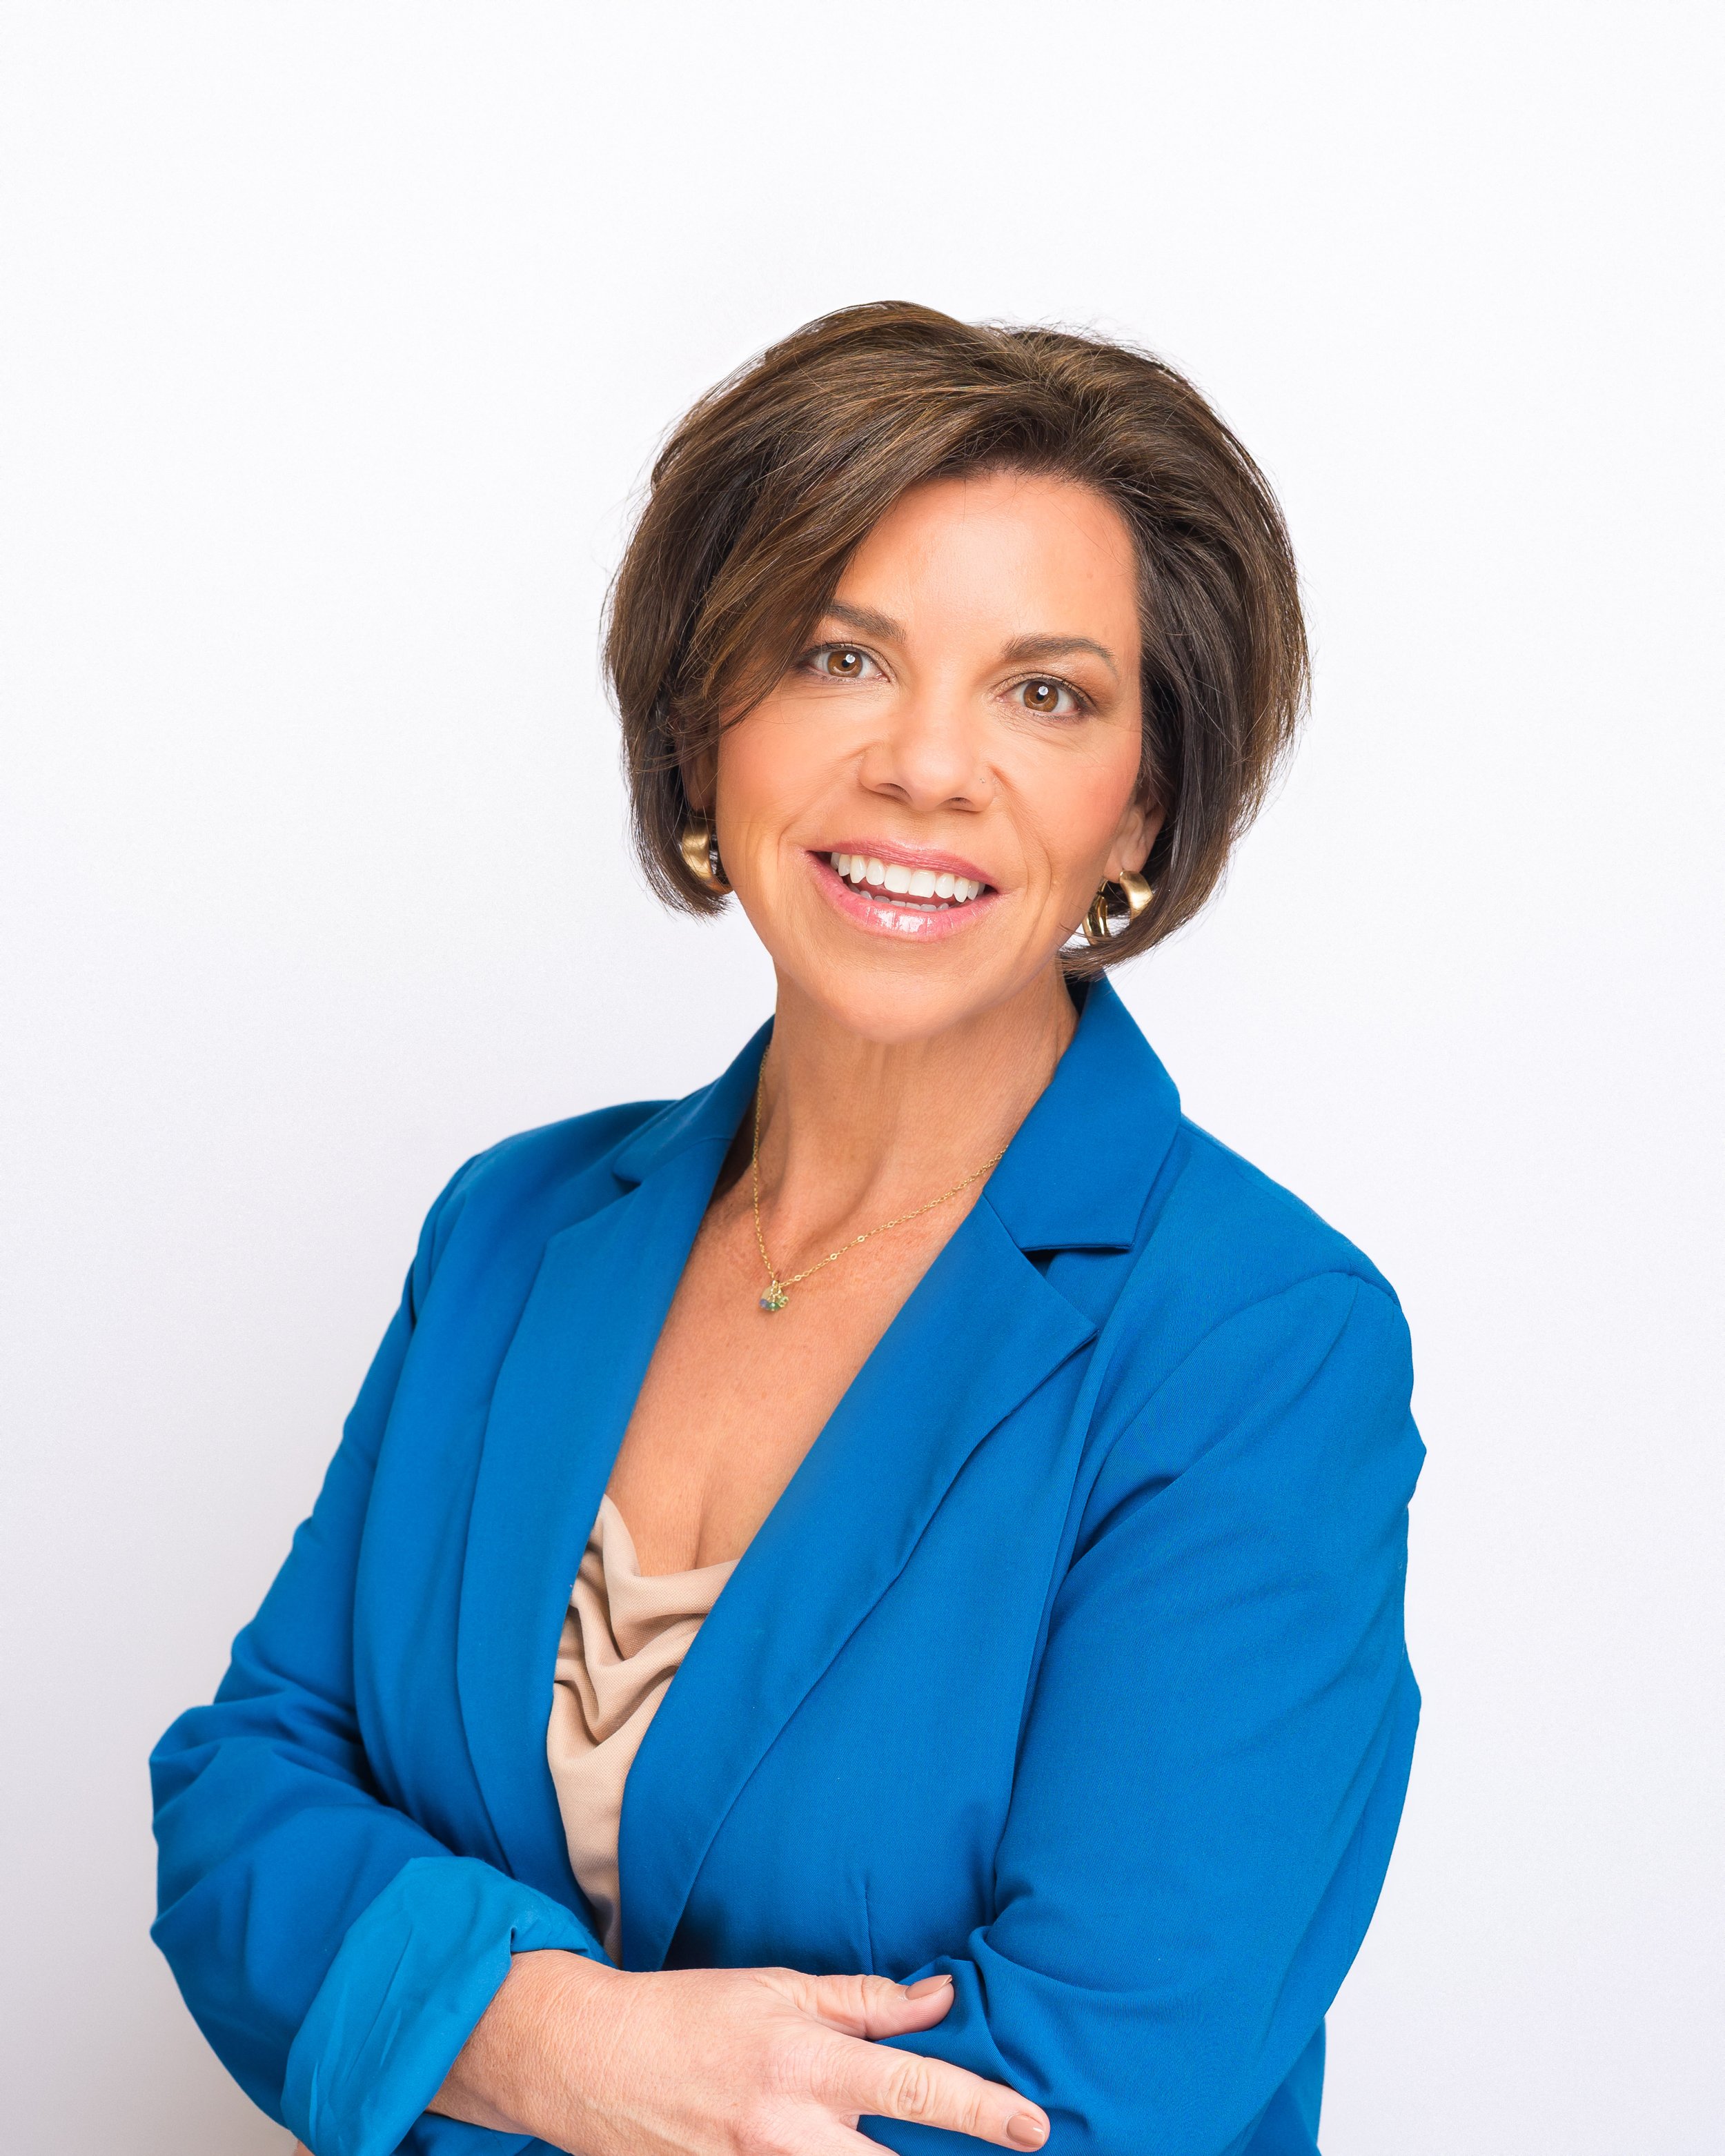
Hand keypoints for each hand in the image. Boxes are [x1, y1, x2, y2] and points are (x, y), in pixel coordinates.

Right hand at [430, 1949, 1050, 2154]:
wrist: (589, 2060)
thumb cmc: (690, 2014)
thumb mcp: (778, 1988)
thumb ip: (863, 2001)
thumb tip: (939, 1998)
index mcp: (807, 2063)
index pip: (913, 2085)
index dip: (981, 2107)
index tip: (1034, 2128)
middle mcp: (788, 2131)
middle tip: (998, 2152)